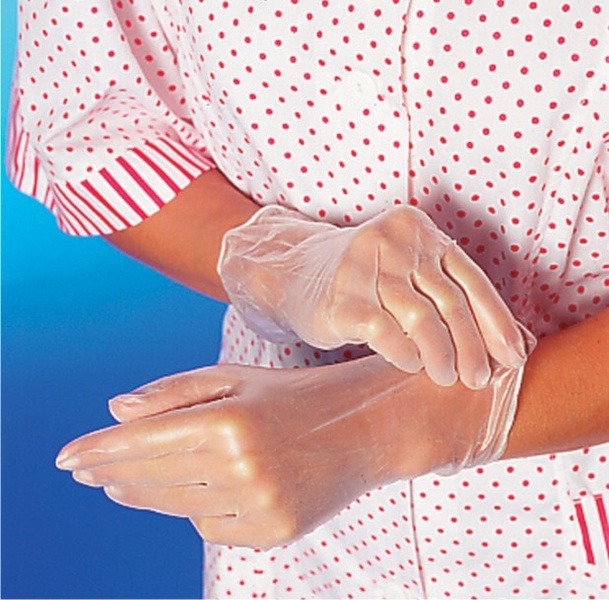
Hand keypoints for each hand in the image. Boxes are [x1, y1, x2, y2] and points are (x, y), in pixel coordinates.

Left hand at [56, 349, 530, 548]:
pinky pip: (213, 527)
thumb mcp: (237, 379)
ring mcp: (261, 505)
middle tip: (87, 472)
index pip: (146, 441)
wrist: (361, 427)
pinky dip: (195, 511)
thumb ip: (175, 391)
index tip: (68, 458)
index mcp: (232, 420)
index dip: (102, 450)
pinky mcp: (276, 531)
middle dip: (113, 475)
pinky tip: (189, 493)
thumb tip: (116, 410)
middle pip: (154, 479)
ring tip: (119, 486)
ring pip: (179, 507)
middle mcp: (243, 467)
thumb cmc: (293, 396)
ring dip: (144, 495)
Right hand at [218, 205, 525, 388]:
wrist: (293, 273)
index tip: (512, 357)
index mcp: (418, 230)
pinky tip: (410, 365)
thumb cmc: (361, 281)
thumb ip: (442, 290)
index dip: (496, 322)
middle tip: (479, 378)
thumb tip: (498, 339)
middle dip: (472, 346)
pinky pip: (386, 333)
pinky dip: (405, 354)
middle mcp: (395, 241)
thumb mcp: (403, 270)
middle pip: (450, 301)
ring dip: (442, 355)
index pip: (472, 279)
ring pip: (422, 318)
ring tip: (447, 378)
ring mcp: (365, 265)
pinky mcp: (342, 296)